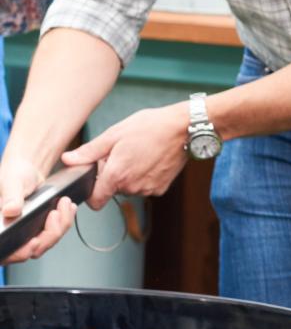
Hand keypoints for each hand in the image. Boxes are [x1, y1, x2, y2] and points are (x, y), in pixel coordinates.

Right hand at [0, 153, 76, 262]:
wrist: (26, 170)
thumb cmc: (13, 174)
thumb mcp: (11, 182)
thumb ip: (10, 197)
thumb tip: (10, 210)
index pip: (6, 253)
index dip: (19, 253)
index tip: (35, 242)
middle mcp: (11, 234)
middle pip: (31, 250)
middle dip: (49, 233)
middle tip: (55, 213)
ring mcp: (25, 234)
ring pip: (46, 243)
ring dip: (60, 226)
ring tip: (64, 204)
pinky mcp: (39, 229)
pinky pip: (54, 233)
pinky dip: (64, 222)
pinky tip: (68, 208)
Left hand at [62, 103, 190, 207]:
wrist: (185, 128)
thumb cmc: (150, 127)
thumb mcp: (115, 134)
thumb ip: (89, 151)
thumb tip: (67, 159)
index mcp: (117, 175)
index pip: (96, 201)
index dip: (92, 191)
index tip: (96, 178)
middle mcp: (132, 187)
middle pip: (113, 190)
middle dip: (114, 176)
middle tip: (122, 154)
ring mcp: (148, 189)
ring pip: (129, 188)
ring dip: (130, 176)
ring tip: (139, 154)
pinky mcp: (161, 188)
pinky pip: (145, 187)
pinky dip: (145, 177)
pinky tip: (151, 160)